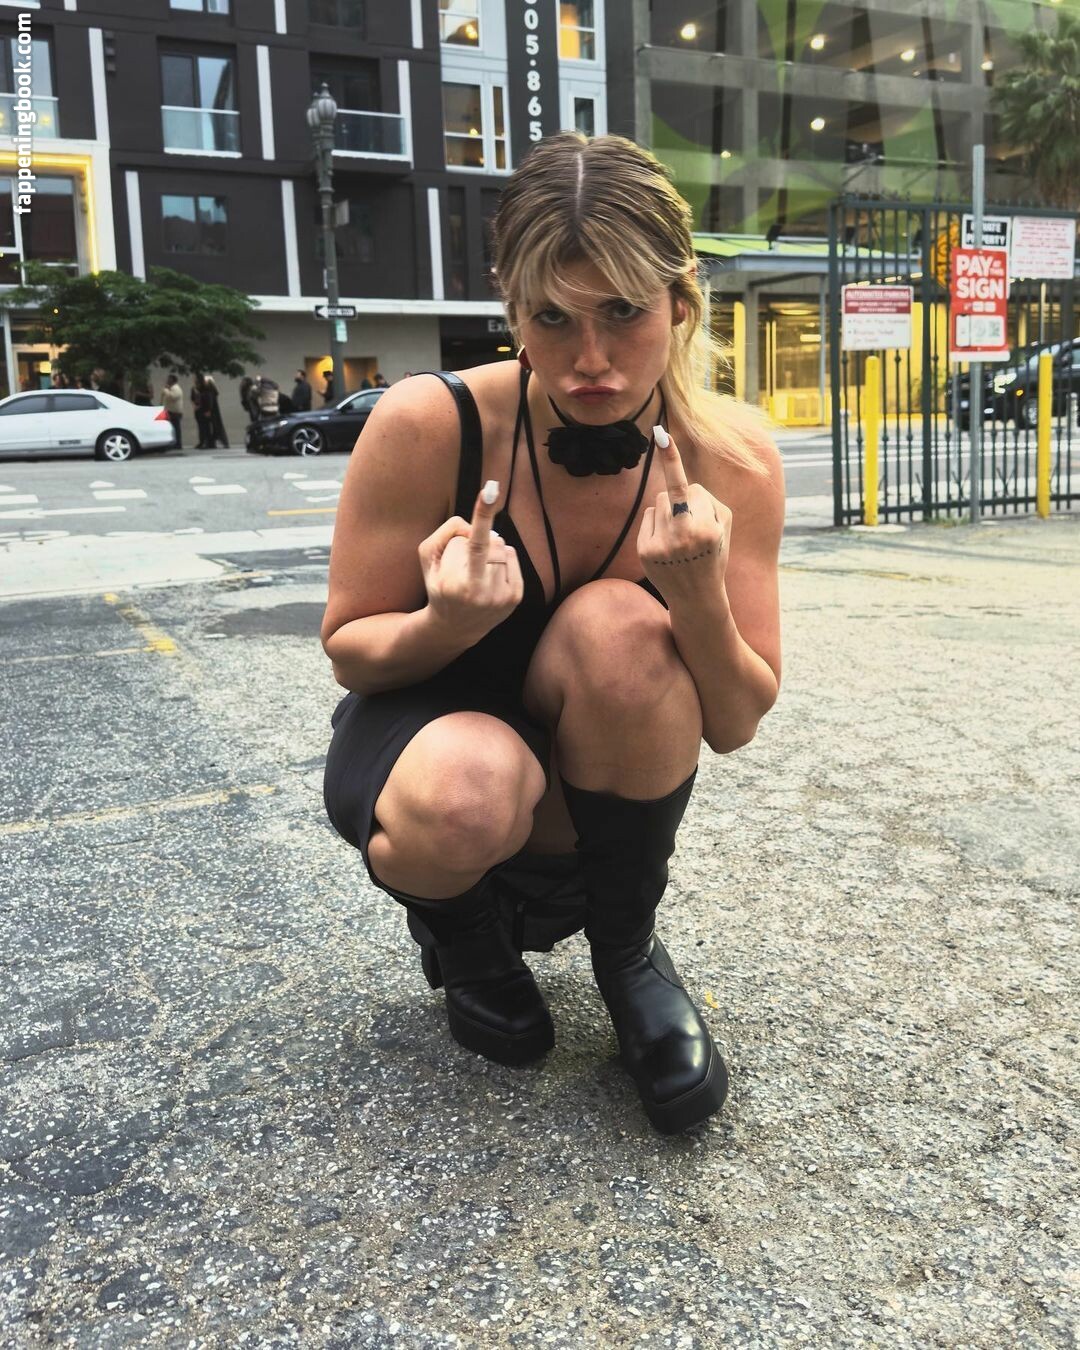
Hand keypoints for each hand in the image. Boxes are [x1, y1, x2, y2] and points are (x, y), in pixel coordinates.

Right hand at [418, 480, 523, 641]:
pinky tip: (489, 574)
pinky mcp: (515, 597)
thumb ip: (446, 533)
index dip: (482, 515)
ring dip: (488, 550)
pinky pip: (511, 555)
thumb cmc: (439, 586)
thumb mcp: (428, 558)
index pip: (474, 543)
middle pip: (487, 540)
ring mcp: (502, 597)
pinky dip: (500, 557)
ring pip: (501, 546)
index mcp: (457, 585)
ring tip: (475, 572)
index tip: (490, 490)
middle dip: (473, 543)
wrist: (455, 628)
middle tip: (462, 566)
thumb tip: (477, 527)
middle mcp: (483, 593)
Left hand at [637, 427, 730, 605]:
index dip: (672, 458)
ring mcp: (659, 544)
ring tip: (680, 537)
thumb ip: (708, 500)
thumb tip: (681, 484)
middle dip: (683, 502)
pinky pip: (648, 517)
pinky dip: (656, 524)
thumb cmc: (714, 554)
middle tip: (692, 528)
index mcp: (705, 528)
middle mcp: (680, 535)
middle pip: (673, 491)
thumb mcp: (724, 527)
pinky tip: (666, 545)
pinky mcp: (644, 551)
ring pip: (658, 502)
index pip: (688, 487)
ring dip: (669, 512)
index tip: (660, 435)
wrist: (697, 597)